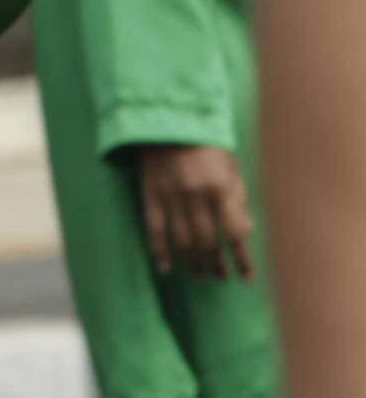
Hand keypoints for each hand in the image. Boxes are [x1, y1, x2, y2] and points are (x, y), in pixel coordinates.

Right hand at [138, 143, 255, 280]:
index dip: (241, 259)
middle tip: (219, 277)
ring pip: (182, 240)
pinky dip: (159, 252)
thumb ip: (238, 200)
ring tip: (199, 275)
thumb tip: (243, 233)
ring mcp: (170, 196)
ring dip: (192, 262)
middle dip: (215, 264)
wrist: (168, 120)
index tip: (246, 277)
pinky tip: (165, 268)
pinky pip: (154, 230)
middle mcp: (196, 195)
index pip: (235, 233)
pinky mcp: (150, 195)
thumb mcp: (232, 168)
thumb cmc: (207, 145)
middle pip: (207, 241)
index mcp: (221, 187)